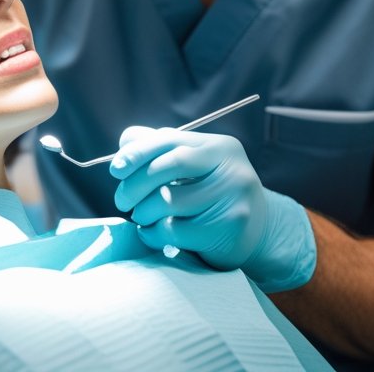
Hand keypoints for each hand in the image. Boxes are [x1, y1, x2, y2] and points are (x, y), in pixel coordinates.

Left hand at [109, 126, 315, 292]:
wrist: (257, 231)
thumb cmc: (214, 193)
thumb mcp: (194, 166)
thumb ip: (162, 151)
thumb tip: (125, 142)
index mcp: (219, 146)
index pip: (170, 140)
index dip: (137, 153)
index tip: (115, 168)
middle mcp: (230, 168)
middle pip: (169, 166)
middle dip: (135, 184)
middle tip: (122, 200)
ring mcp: (232, 199)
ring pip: (167, 201)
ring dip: (143, 212)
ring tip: (142, 216)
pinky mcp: (227, 229)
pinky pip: (174, 231)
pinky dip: (152, 233)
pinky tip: (153, 232)